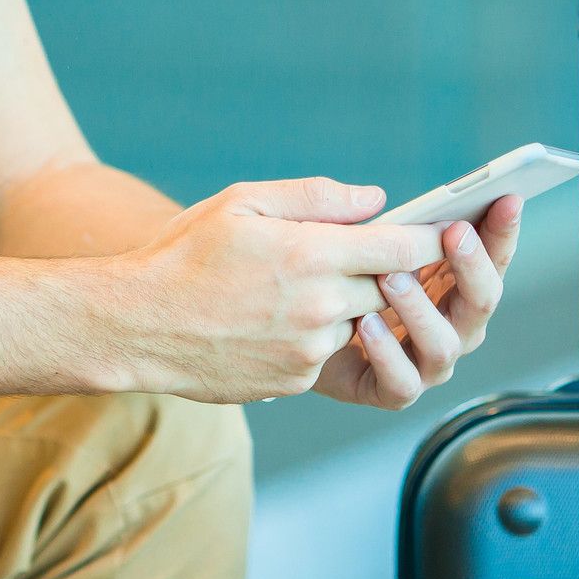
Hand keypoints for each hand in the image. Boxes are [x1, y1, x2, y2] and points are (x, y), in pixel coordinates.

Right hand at [107, 177, 455, 403]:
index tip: (442, 227)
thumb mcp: (243, 202)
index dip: (428, 237)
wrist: (136, 326)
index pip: (402, 247)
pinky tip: (272, 316)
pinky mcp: (296, 380)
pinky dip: (314, 333)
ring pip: (358, 321)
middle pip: (390, 287)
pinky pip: (326, 351)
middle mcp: (320, 307)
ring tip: (294, 283)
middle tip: (369, 250)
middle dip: (387, 269)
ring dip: (346, 304)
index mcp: (311, 255)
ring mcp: (309, 350)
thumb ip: (317, 197)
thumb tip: (376, 199)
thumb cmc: (184, 255)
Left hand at [311, 194, 521, 410]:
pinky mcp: (391, 390)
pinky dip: (387, 353)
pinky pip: (401, 381)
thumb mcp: (359, 244)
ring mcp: (425, 362)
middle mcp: (450, 327)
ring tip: (390, 278)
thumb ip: (383, 225)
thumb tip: (389, 197)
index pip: (491, 260)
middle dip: (473, 266)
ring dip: (420, 309)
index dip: (502, 231)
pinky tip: (366, 322)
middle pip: (481, 302)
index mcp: (452, 286)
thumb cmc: (336, 280)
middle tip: (455, 233)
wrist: (297, 329)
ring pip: (443, 344)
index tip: (507, 199)